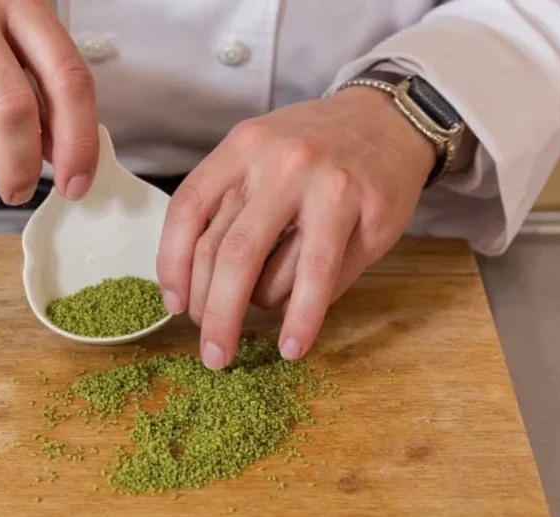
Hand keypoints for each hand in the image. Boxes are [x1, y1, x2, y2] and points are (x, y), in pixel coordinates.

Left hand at [156, 87, 435, 368]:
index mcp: (242, 147)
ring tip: (266, 312)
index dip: (172, 265)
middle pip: (227, 254)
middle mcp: (279, 163)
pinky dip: (301, 318)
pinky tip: (292, 344)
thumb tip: (192, 283)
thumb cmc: (312, 150)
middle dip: (213, 314)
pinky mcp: (364, 213)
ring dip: (261, 308)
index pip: (188, 210)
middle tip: (212, 352)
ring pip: (272, 273)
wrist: (387, 120)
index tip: (175, 304)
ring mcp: (324, 187)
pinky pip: (319, 279)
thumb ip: (226, 203)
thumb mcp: (259, 155)